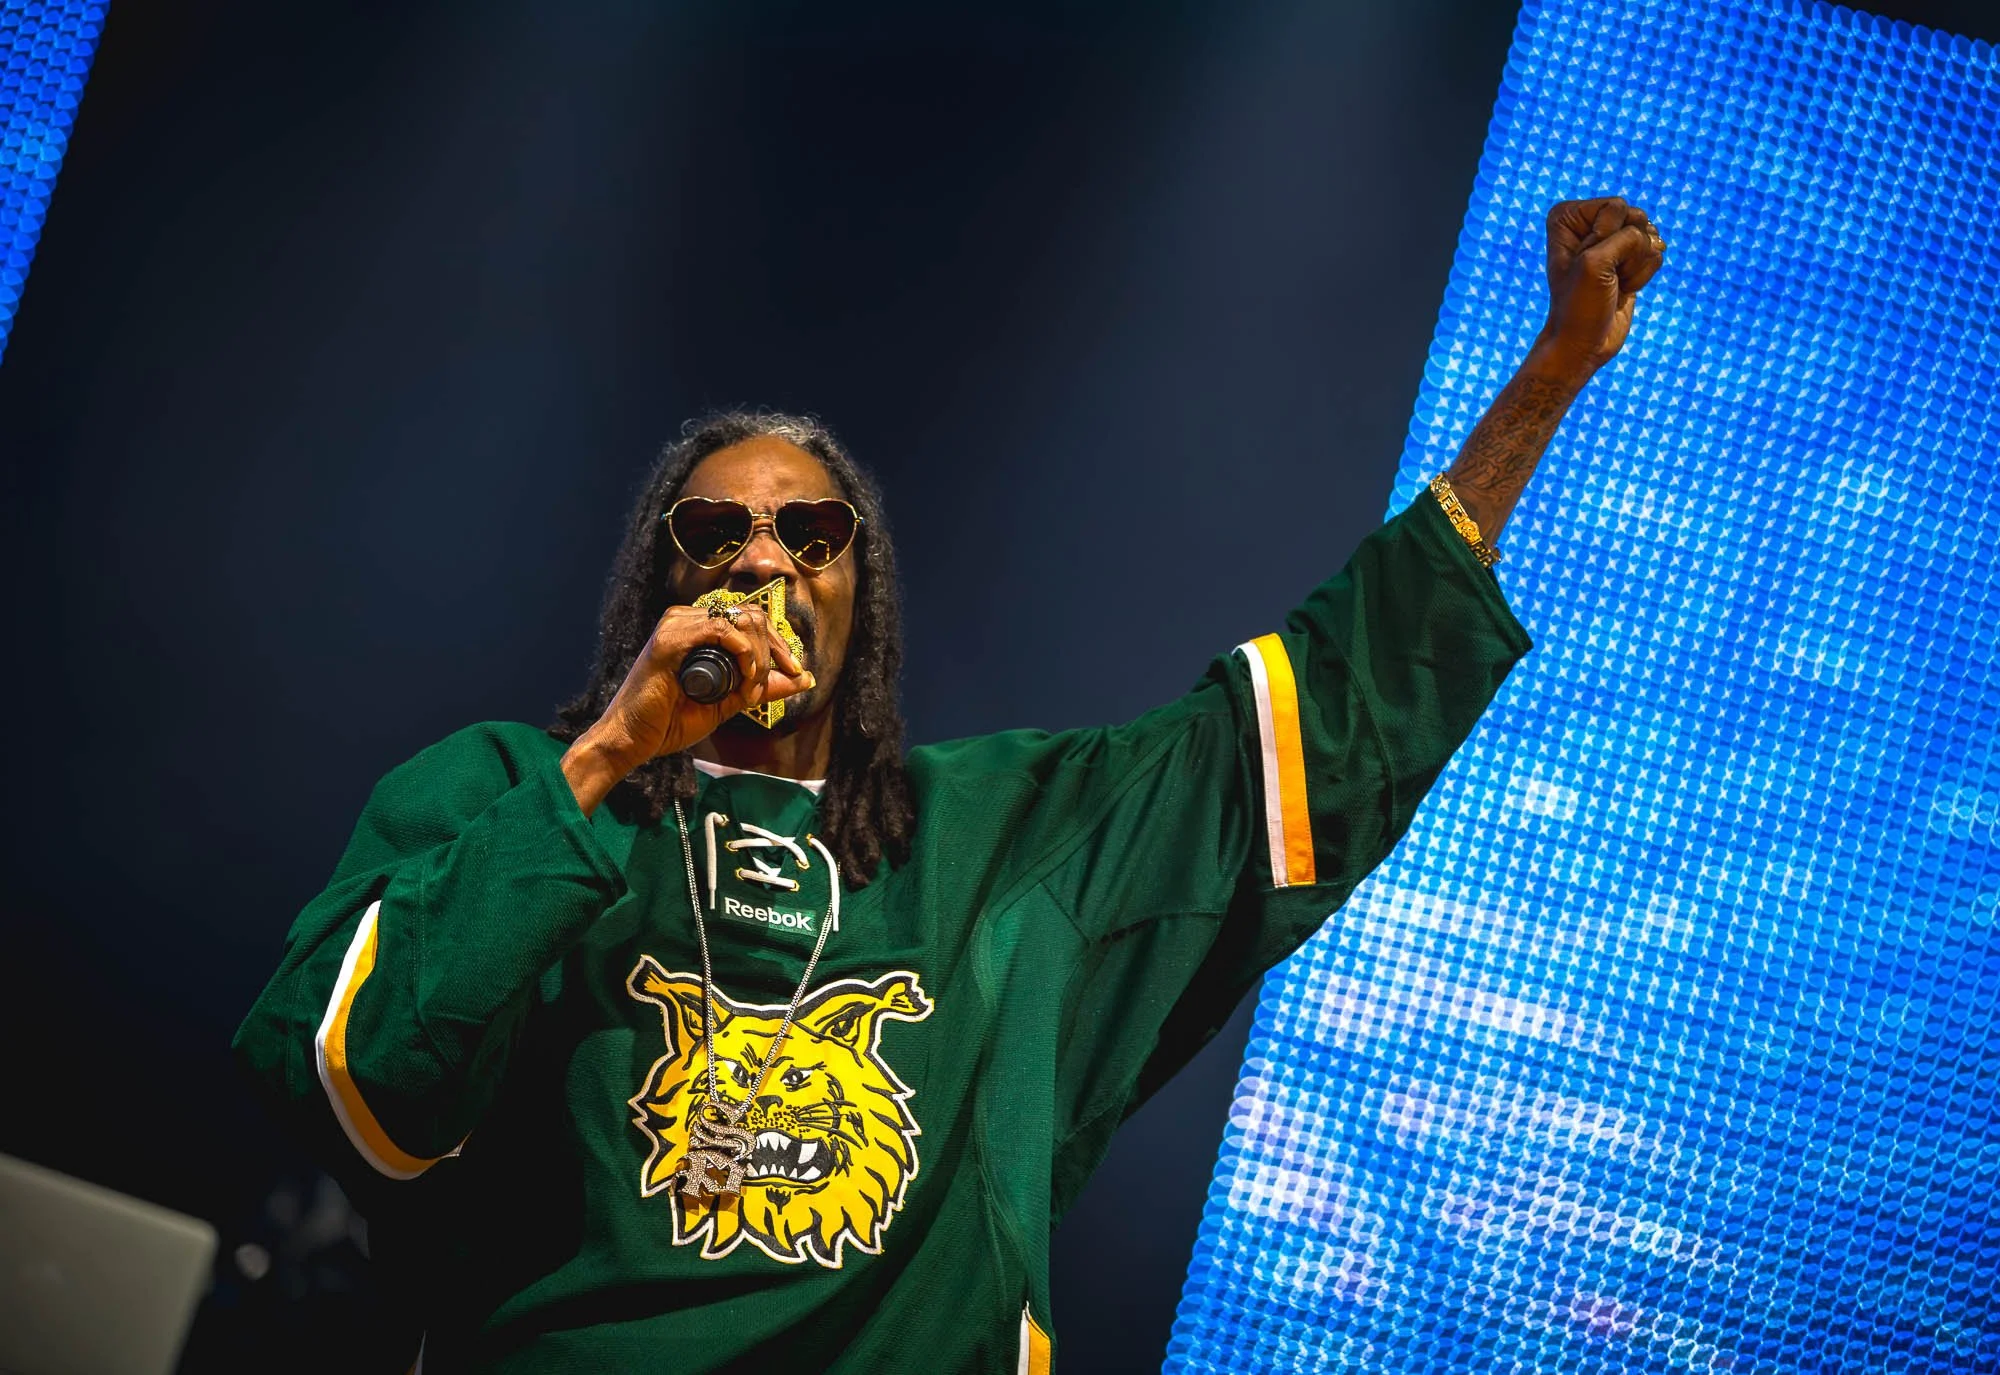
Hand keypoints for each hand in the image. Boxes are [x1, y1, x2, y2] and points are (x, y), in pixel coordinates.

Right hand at [561, 604, 812, 813]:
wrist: (633, 741)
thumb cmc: (669, 721)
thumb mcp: (728, 703)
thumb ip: (761, 688)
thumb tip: (805, 679)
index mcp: (699, 631)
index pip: (751, 619)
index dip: (780, 644)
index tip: (795, 672)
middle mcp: (688, 621)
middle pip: (751, 614)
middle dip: (776, 648)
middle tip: (783, 678)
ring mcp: (677, 626)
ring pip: (740, 620)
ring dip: (758, 655)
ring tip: (752, 686)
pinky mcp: (668, 640)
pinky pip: (719, 629)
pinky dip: (741, 651)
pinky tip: (744, 675)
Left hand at [1530, 196, 1665, 380]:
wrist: (1584, 343)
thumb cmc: (1580, 304)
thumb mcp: (1596, 262)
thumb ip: (1627, 236)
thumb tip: (1657, 239)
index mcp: (1568, 217)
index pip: (1616, 206)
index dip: (1608, 237)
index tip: (1588, 263)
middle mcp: (1589, 223)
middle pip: (1637, 218)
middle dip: (1628, 250)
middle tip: (1604, 275)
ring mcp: (1611, 241)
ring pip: (1650, 236)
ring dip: (1636, 265)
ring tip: (1612, 283)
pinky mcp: (1629, 259)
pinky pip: (1655, 254)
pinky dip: (1643, 275)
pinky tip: (1623, 288)